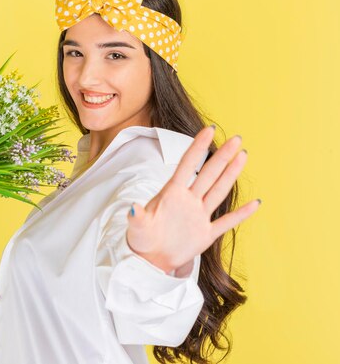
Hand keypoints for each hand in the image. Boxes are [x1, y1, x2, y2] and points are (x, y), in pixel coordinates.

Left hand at [125, 126, 260, 274]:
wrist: (148, 259)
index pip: (188, 165)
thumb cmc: (140, 239)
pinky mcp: (205, 234)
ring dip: (231, 174)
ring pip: (218, 191)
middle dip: (222, 156)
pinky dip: (241, 214)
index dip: (198, 147)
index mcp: (172, 194)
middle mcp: (188, 200)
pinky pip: (226, 222)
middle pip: (209, 173)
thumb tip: (132, 207)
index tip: (209, 129)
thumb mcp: (138, 227)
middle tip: (236, 139)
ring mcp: (198, 216)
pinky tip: (256, 203)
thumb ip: (138, 217)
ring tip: (243, 156)